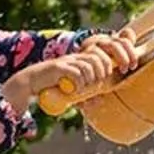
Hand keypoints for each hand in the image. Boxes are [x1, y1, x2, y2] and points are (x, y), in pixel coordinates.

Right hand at [4, 28, 137, 116]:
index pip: (103, 53)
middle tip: (98, 83)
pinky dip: (79, 82)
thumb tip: (97, 100)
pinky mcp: (58, 67)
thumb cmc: (52, 86)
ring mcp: (67, 61)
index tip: (122, 71)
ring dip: (91, 79)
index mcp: (82, 59)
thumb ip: (84, 89)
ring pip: (89, 65)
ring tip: (85, 87)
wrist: (31, 82)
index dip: (113, 62)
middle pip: (99, 58)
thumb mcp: (72, 85)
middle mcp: (76, 57)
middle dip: (104, 72)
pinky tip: (75, 89)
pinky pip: (75, 72)